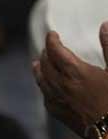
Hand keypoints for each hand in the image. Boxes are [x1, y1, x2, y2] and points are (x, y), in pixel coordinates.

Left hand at [33, 21, 107, 136]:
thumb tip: (103, 25)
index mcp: (76, 72)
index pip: (56, 51)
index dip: (52, 41)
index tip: (52, 34)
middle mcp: (62, 85)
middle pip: (46, 64)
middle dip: (47, 53)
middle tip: (49, 47)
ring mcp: (58, 100)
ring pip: (41, 80)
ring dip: (39, 69)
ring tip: (37, 63)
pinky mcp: (58, 113)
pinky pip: (45, 96)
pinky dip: (43, 86)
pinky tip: (45, 86)